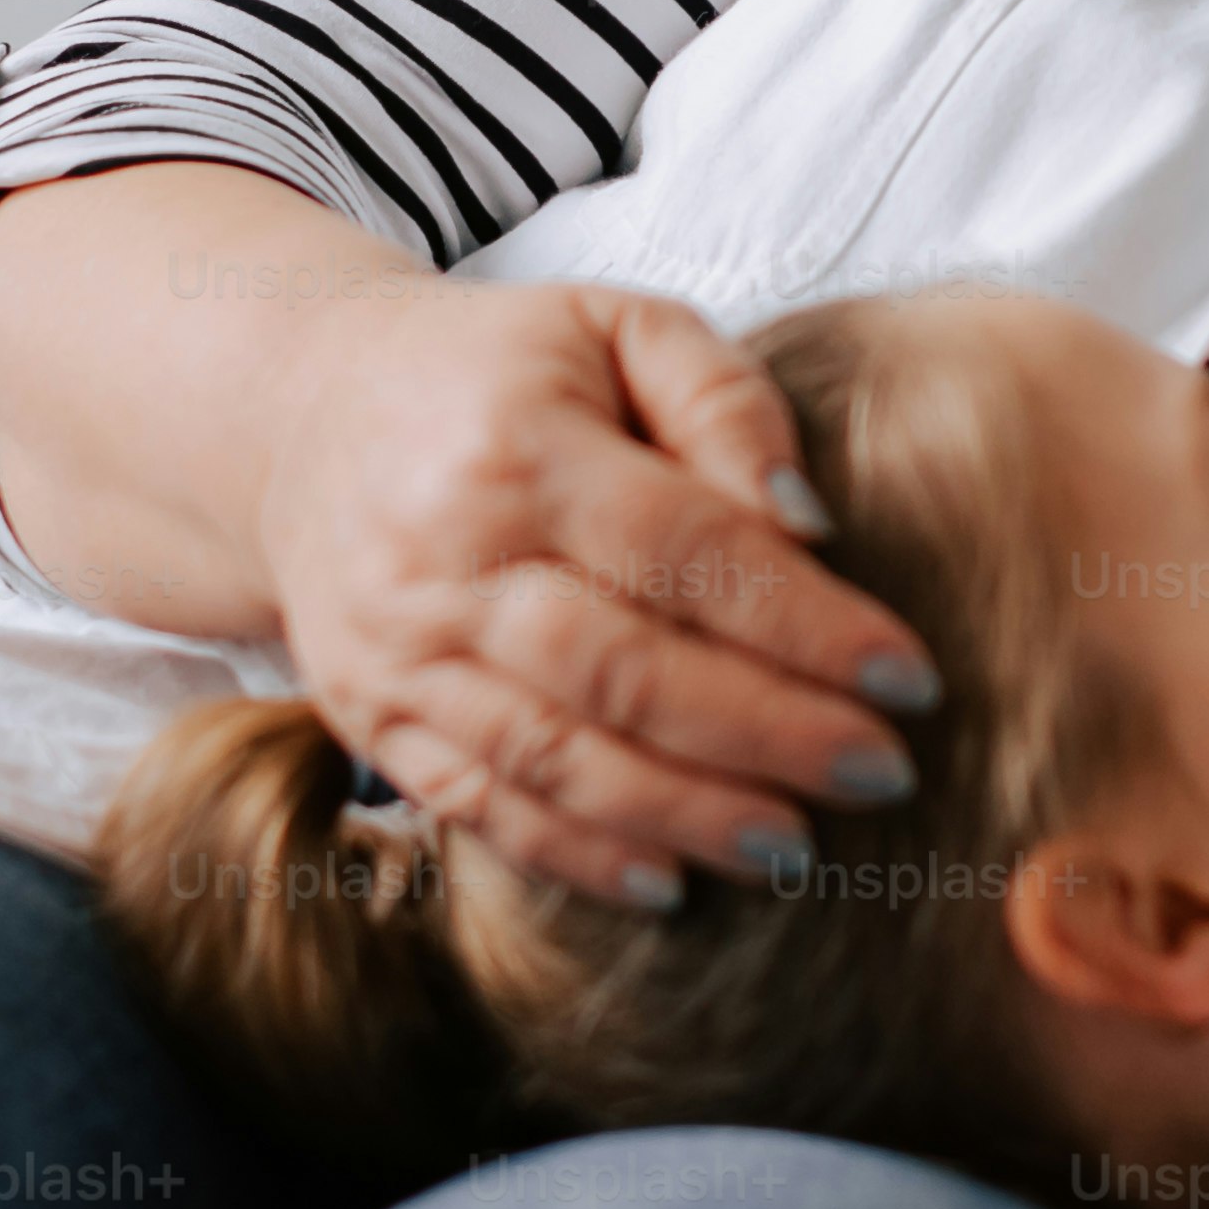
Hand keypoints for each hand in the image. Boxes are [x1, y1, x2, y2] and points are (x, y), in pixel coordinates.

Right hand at [246, 269, 940, 905]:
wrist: (298, 419)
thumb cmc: (498, 371)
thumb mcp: (614, 326)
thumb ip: (725, 401)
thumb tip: (808, 524)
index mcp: (516, 445)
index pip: (682, 548)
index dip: (802, 621)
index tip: (909, 677)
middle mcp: (444, 558)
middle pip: (621, 667)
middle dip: (764, 732)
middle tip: (879, 774)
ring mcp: (398, 650)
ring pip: (550, 754)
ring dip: (683, 812)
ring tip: (794, 845)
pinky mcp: (368, 718)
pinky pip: (477, 804)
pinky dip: (572, 855)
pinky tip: (669, 883)